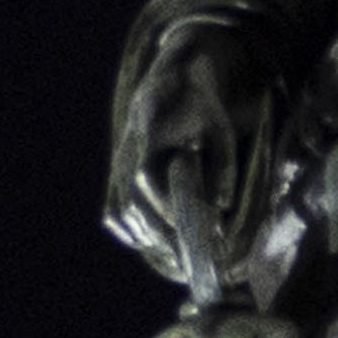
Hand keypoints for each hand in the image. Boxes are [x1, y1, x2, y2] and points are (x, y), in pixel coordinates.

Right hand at [110, 30, 273, 276]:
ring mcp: (118, 165)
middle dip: (158, 233)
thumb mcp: (219, 128)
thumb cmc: (202, 105)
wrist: (172, 80)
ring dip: (147, 235)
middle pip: (130, 204)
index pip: (145, 180)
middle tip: (186, 257)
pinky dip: (132, 230)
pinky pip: (115, 211)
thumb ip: (222, 166)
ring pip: (121, 212)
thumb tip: (220, 207)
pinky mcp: (117, 174)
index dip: (162, 208)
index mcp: (148, 136)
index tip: (186, 232)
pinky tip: (155, 243)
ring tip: (176, 254)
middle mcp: (126, 153)